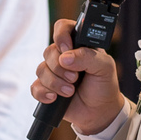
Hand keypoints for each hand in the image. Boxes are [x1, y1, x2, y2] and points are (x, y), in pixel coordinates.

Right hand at [33, 19, 124, 135]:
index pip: (62, 27)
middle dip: (60, 68)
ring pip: (41, 70)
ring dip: (55, 83)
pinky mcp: (46, 88)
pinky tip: (55, 98)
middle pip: (49, 51)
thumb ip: (88, 57)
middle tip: (75, 78)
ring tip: (70, 92)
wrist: (100, 112)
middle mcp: (63, 55)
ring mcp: (53, 72)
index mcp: (78, 44)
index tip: (67, 50)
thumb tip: (65, 57)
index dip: (61, 36)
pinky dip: (44, 93)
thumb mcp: (105, 67)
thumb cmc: (104, 85)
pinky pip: (35, 87)